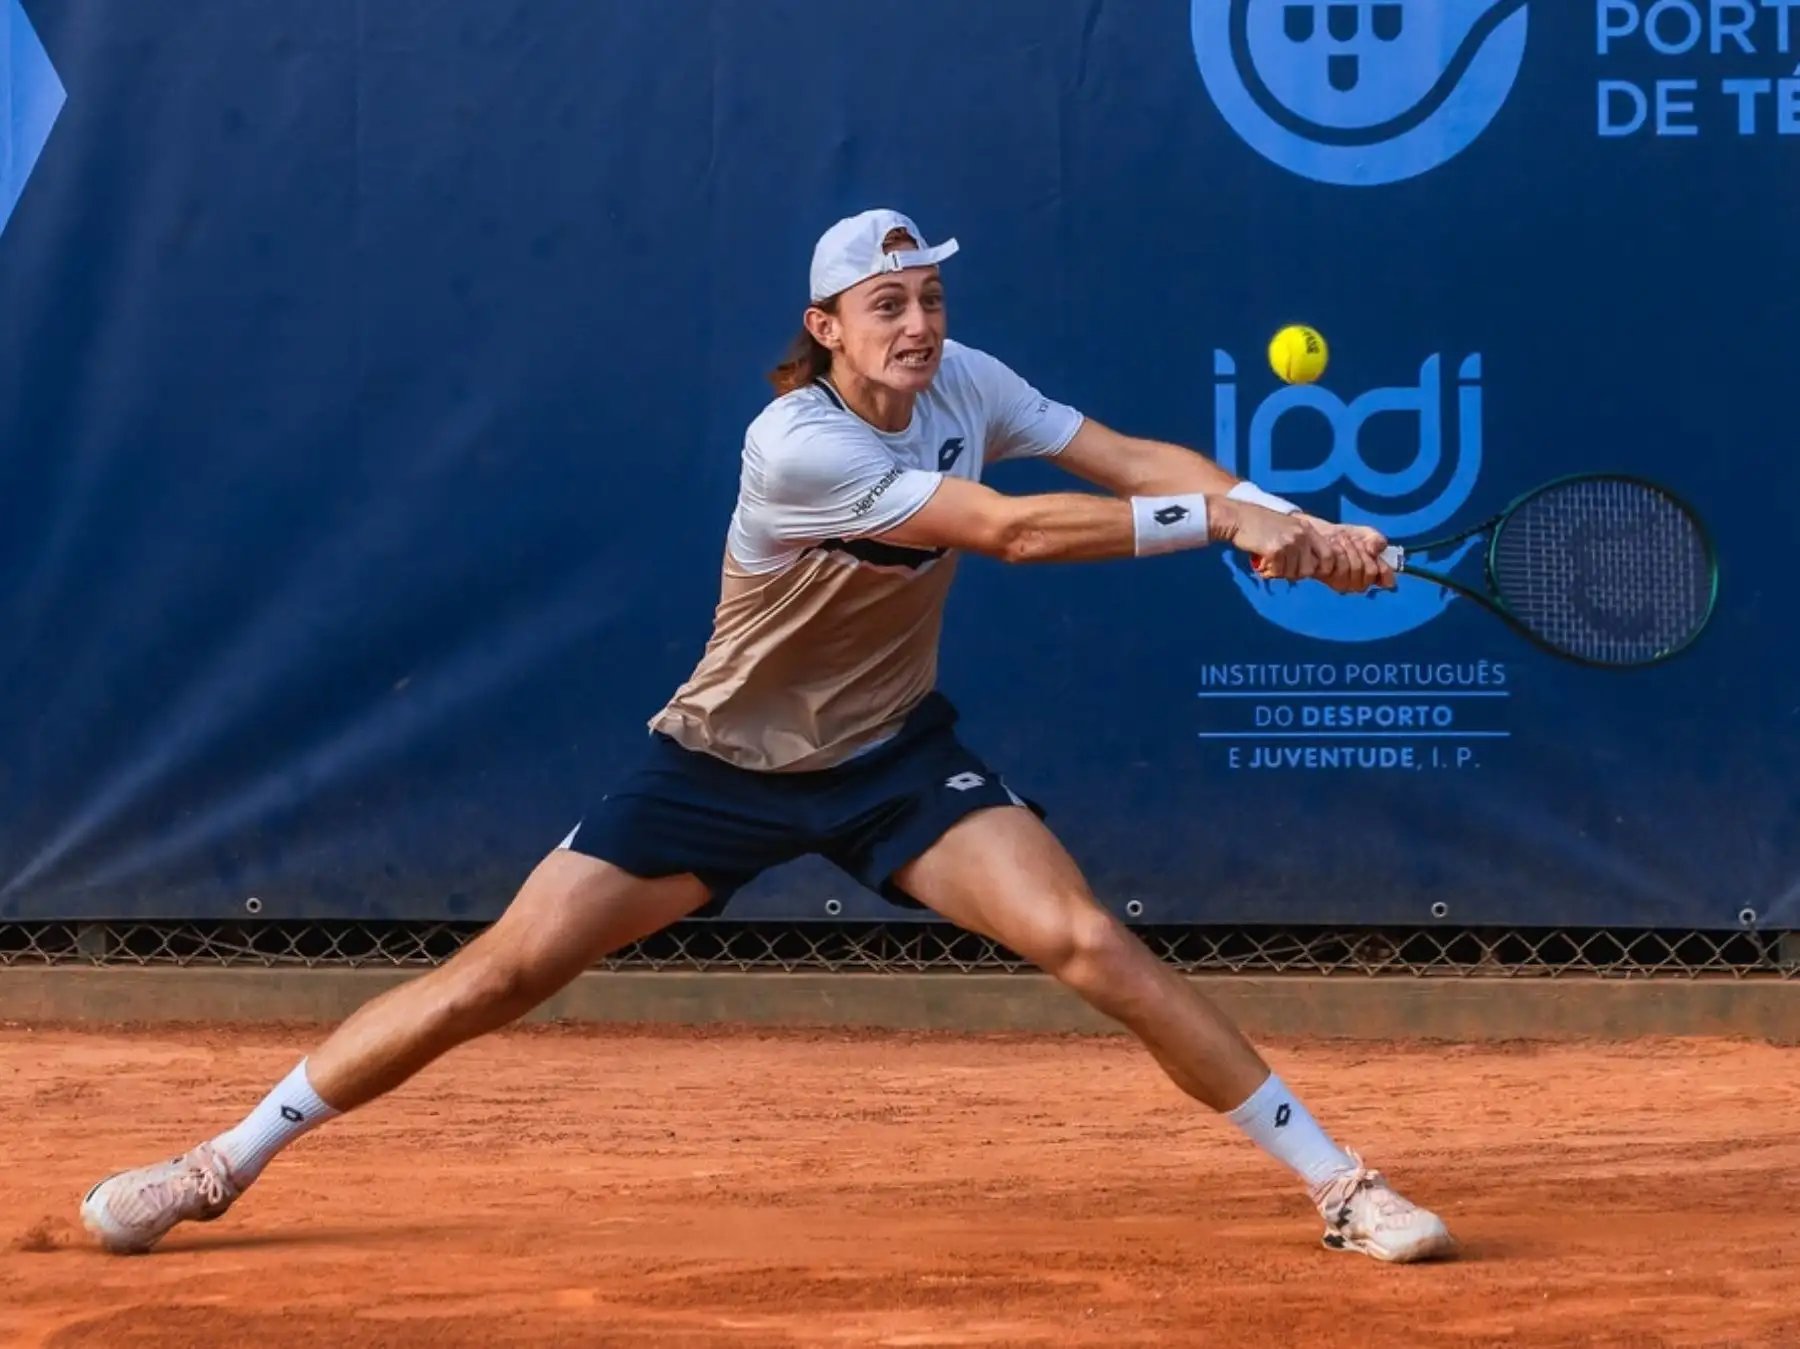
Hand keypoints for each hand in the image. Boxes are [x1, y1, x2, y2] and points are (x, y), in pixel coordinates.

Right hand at [1212, 498, 1331, 581]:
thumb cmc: (1258, 525)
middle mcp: (1301, 535)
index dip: (1322, 568)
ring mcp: (1289, 542)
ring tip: (1270, 562)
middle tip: (1282, 567)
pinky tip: (1262, 562)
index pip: (1328, 555)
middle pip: (1309, 569)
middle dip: (1296, 573)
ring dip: (1281, 572)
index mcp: (1306, 528)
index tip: (1308, 571)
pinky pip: (1278, 571)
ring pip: (1294, 573)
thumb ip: (1300, 542)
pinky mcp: (1276, 550)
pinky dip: (1270, 571)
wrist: (1237, 518)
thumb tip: (1309, 568)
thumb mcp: (1287, 527)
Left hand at [1297, 517, 1396, 592]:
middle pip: (1370, 572)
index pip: (1385, 580)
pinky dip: (1338, 550)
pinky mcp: (1324, 576)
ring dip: (1351, 549)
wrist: (1319, 533)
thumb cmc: (1345, 536)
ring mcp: (1340, 581)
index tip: (1374, 553)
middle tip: (1355, 542)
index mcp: (1369, 576)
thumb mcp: (1366, 534)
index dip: (1383, 567)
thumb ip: (1377, 540)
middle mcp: (1356, 583)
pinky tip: (1332, 545)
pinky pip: (1339, 565)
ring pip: (1355, 567)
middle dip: (1364, 552)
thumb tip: (1374, 551)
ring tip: (1343, 541)